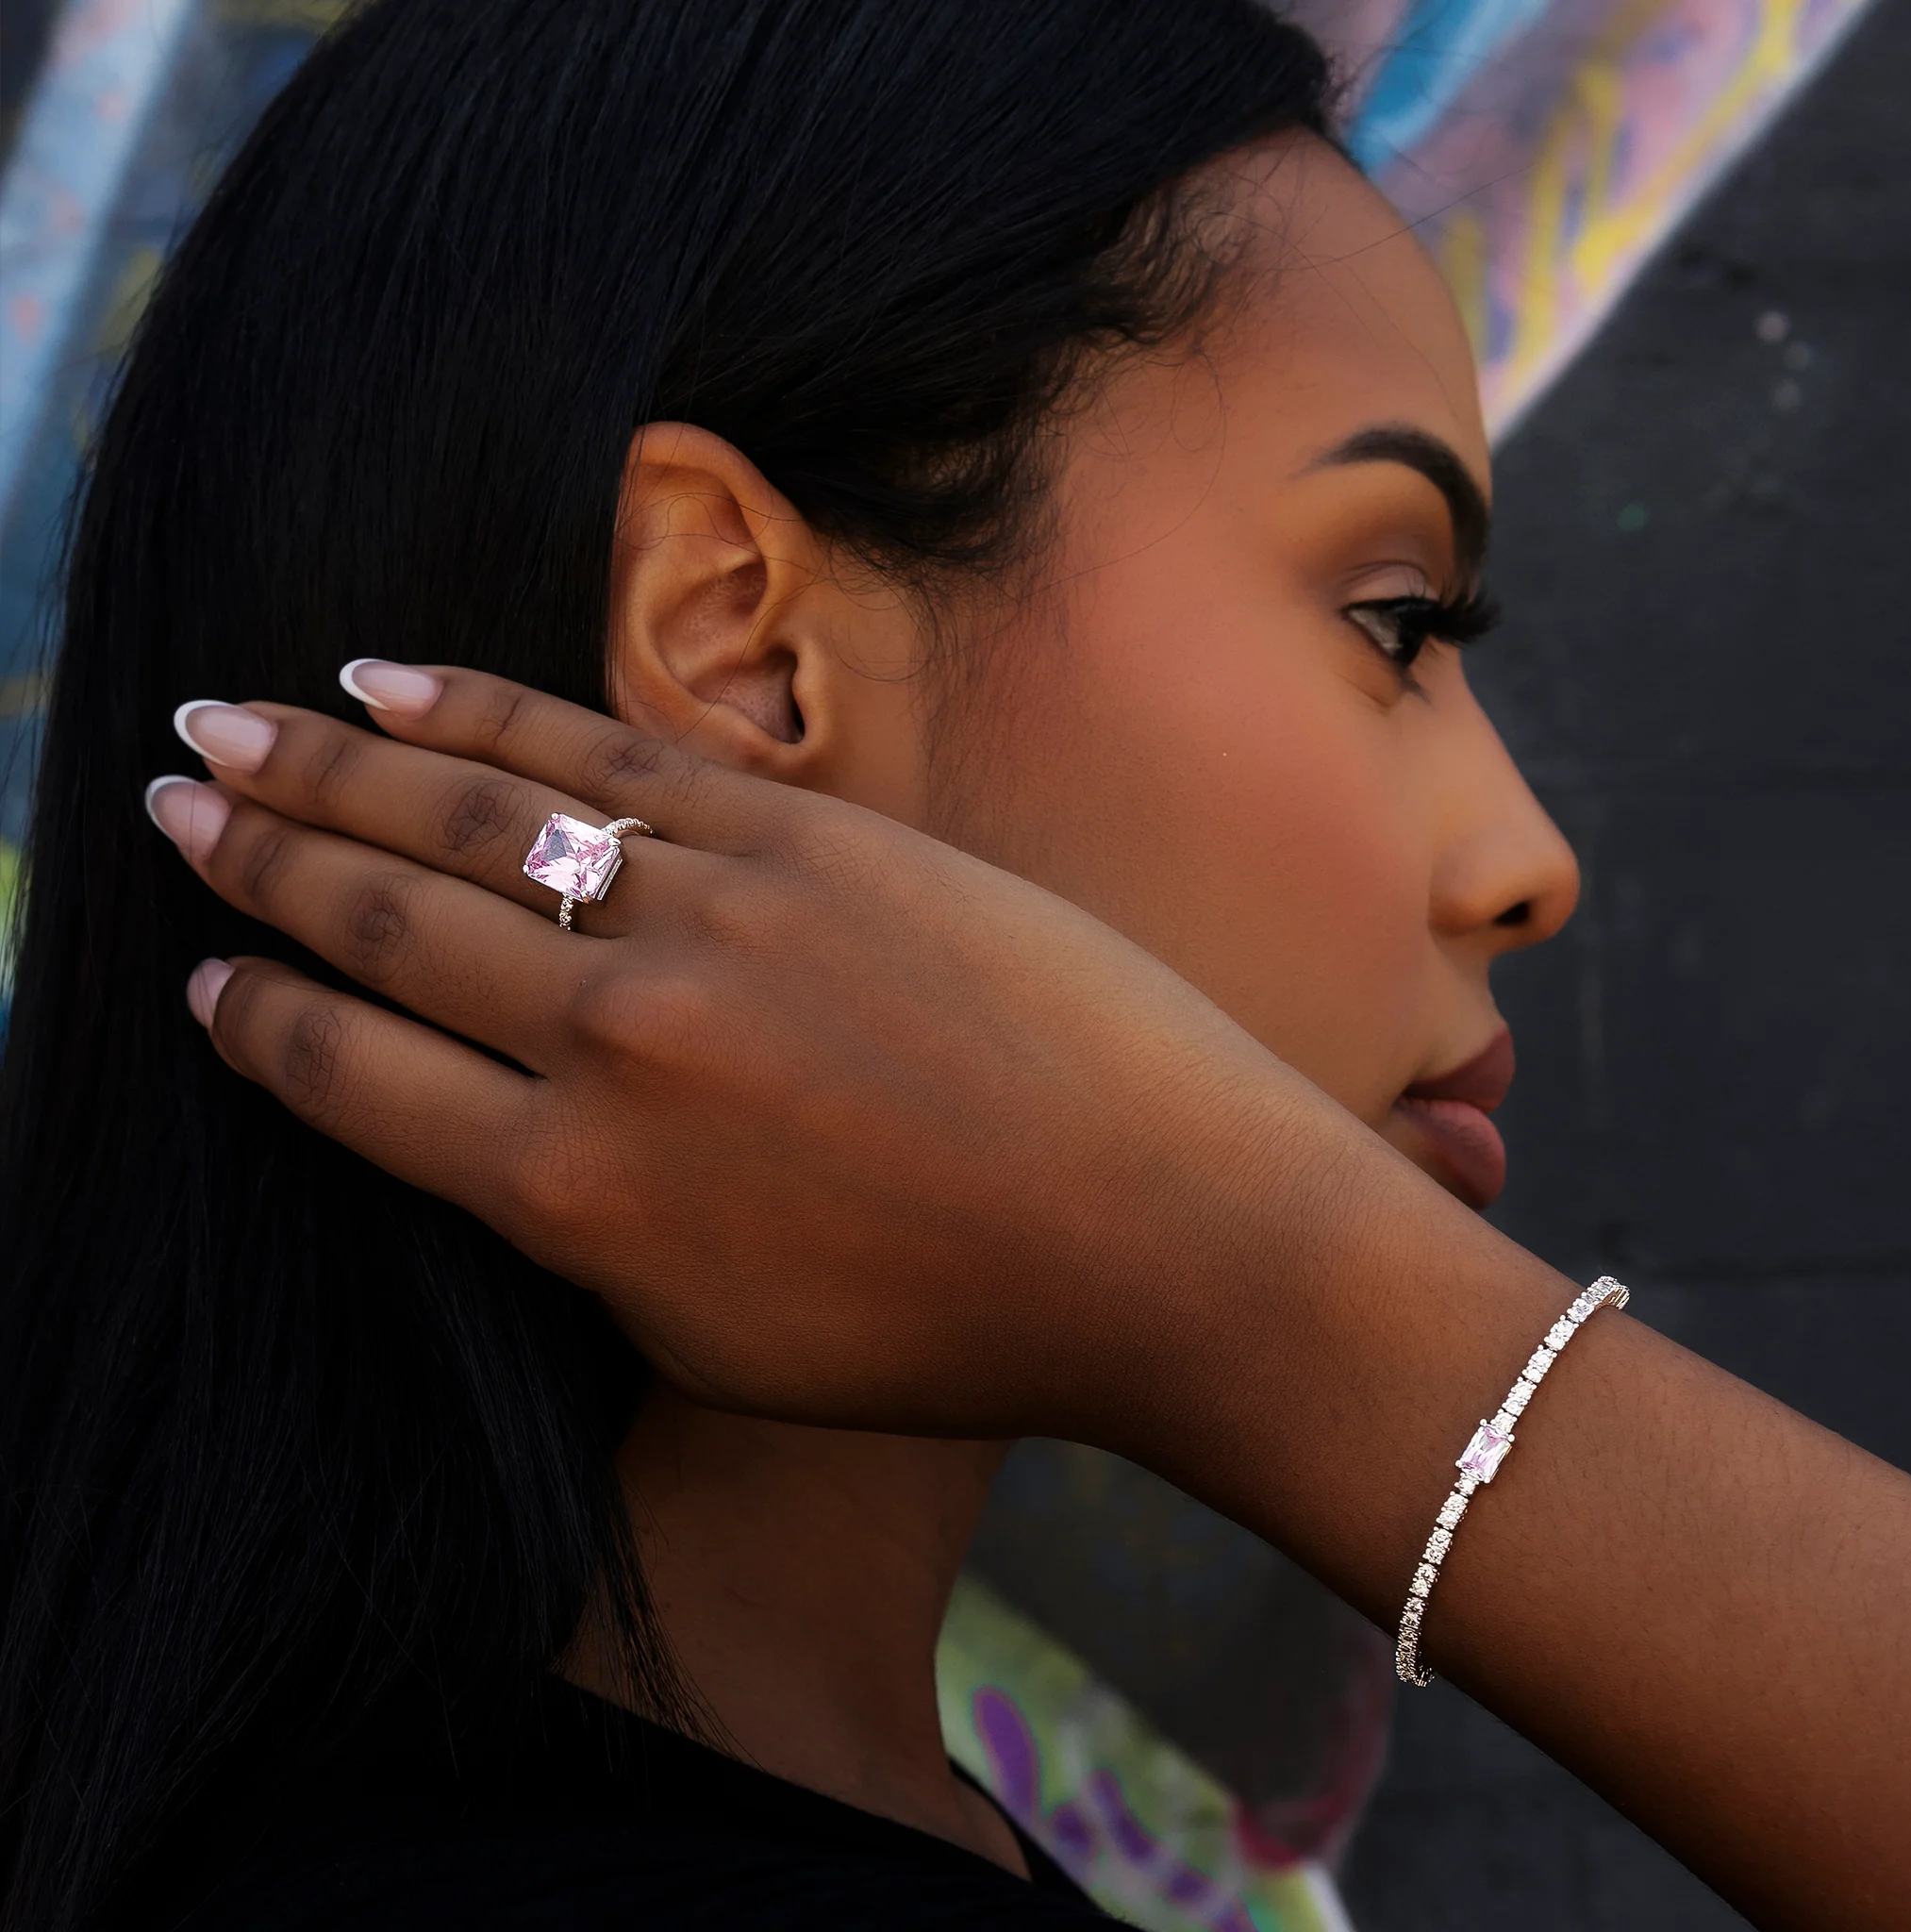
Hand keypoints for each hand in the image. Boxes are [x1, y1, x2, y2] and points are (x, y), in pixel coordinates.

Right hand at [150, 667, 1910, 1929]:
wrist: (1168, 1230)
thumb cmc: (956, 1321)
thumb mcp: (724, 1333)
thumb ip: (591, 1229)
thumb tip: (504, 1128)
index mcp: (573, 1202)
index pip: (354, 1083)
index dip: (258, 1018)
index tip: (201, 976)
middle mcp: (610, 1048)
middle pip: (381, 925)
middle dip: (255, 855)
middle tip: (169, 795)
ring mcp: (707, 924)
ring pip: (468, 821)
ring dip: (331, 765)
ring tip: (236, 722)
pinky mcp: (805, 838)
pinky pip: (603, 761)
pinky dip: (485, 718)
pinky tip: (400, 685)